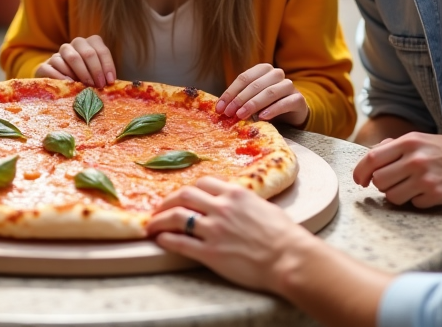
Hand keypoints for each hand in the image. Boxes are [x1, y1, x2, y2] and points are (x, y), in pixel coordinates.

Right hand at [34, 35, 115, 86]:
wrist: (57, 84)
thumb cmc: (83, 80)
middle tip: (99, 85)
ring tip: (86, 87)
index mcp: (89, 44)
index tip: (110, 81)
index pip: (100, 49)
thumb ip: (102, 76)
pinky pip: (54, 67)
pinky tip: (70, 85)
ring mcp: (59, 54)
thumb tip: (111, 83)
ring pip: (71, 56)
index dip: (107, 65)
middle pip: (87, 52)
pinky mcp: (45, 65)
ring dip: (82, 73)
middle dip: (95, 70)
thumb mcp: (95, 76)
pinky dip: (63, 77)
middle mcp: (74, 45)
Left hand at [146, 177, 314, 292]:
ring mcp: (214, 230)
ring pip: (177, 217)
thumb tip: (235, 203)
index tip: (182, 195)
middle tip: (160, 208)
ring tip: (151, 225)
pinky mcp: (210, 253)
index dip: (189, 189)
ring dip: (160, 219)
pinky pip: (180, 242)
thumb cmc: (285, 234)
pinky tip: (160, 239)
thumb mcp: (263, 207)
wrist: (289, 257)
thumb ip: (244, 203)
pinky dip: (166, 239)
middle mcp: (221, 207)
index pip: (203, 183)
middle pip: (184, 195)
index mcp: (235, 193)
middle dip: (168, 201)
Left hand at [216, 63, 308, 125]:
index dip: (230, 92)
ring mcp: (289, 85)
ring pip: (269, 92)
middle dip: (240, 100)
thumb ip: (240, 100)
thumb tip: (221, 108)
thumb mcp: (252, 98)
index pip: (244, 78)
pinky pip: (285, 103)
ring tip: (242, 115)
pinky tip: (262, 117)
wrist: (293, 111)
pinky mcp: (298, 99)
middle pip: (255, 85)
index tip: (220, 107)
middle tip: (229, 113)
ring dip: (253, 104)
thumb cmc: (269, 103)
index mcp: (263, 69)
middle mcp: (276, 74)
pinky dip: (272, 110)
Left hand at [352, 132, 441, 207]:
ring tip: (410, 187)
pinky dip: (416, 201)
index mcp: (408, 142)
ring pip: (392, 196)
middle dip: (381, 184)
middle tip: (392, 182)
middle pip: (379, 180)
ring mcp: (426, 178)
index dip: (360, 171)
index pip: (372, 158)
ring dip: (397, 194)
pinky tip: (427, 191)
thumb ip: (393, 147)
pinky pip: (412, 204)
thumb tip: (369, 159)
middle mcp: (415, 159)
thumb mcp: (419, 139)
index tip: (359, 181)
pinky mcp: (437, 195)